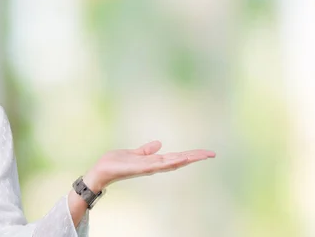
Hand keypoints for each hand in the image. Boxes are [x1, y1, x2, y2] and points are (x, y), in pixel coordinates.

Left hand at [83, 141, 215, 190]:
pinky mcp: (140, 167)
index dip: (192, 154)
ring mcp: (148, 167)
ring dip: (186, 159)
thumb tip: (159, 143)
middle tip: (212, 153)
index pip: (177, 157)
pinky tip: (179, 158)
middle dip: (195, 157)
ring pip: (171, 163)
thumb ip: (146, 150)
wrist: (102, 170)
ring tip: (200, 155)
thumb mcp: (134, 153)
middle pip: (179, 160)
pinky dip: (169, 162)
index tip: (206, 152)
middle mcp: (154, 166)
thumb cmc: (116, 163)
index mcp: (154, 161)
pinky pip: (157, 165)